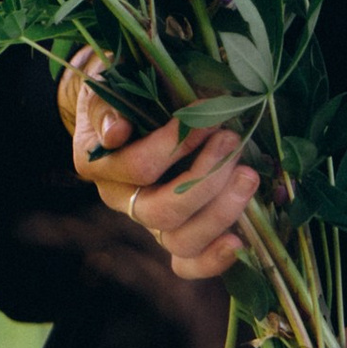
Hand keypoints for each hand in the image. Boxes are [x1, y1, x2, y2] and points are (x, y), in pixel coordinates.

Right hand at [57, 47, 259, 281]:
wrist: (125, 102)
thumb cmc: (120, 86)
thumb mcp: (107, 84)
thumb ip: (108, 105)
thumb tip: (116, 132)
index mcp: (98, 165)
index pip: (139, 167)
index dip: (176, 146)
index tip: (207, 118)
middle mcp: (121, 200)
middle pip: (162, 211)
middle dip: (205, 178)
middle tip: (232, 140)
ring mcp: (149, 221)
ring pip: (179, 241)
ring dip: (220, 212)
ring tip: (248, 176)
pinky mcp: (174, 233)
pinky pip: (187, 263)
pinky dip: (212, 259)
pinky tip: (239, 242)